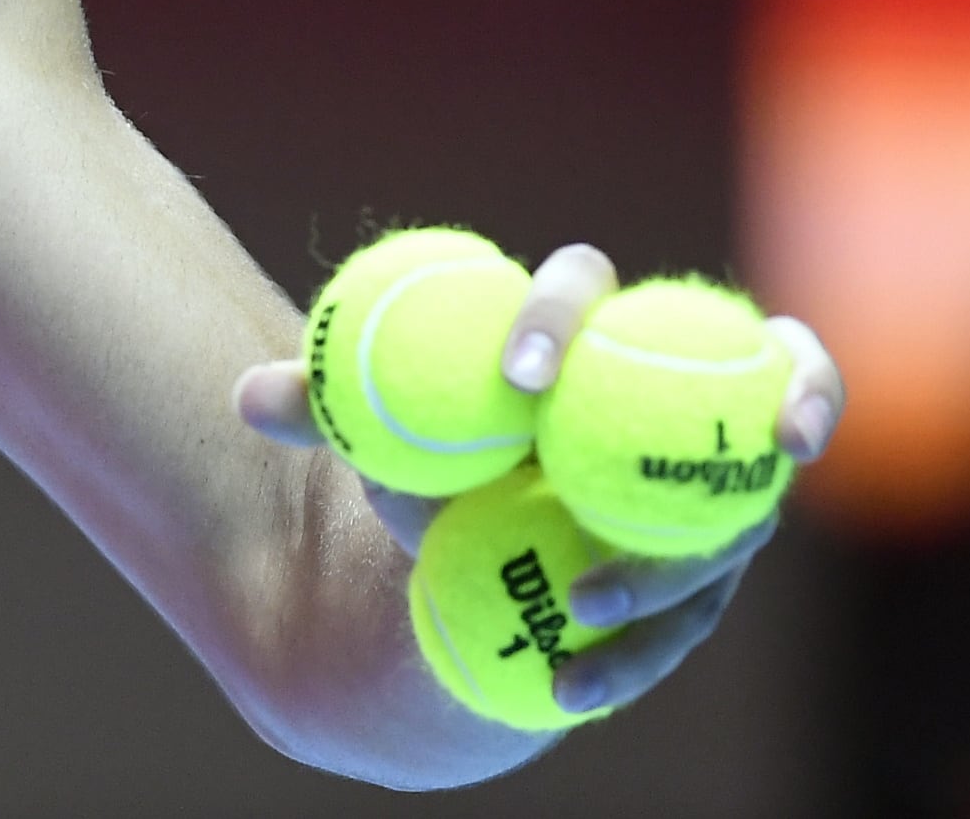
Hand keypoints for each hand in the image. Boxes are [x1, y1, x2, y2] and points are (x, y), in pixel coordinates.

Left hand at [230, 242, 846, 718]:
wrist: (480, 539)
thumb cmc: (434, 450)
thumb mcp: (380, 427)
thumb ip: (330, 406)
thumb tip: (251, 397)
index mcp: (574, 325)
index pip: (584, 283)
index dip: (562, 315)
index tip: (517, 374)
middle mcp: (660, 388)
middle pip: (691, 392)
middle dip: (661, 433)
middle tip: (578, 499)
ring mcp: (705, 482)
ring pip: (717, 521)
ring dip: (661, 573)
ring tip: (580, 609)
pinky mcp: (712, 569)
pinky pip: (689, 617)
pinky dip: (639, 654)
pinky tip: (571, 687)